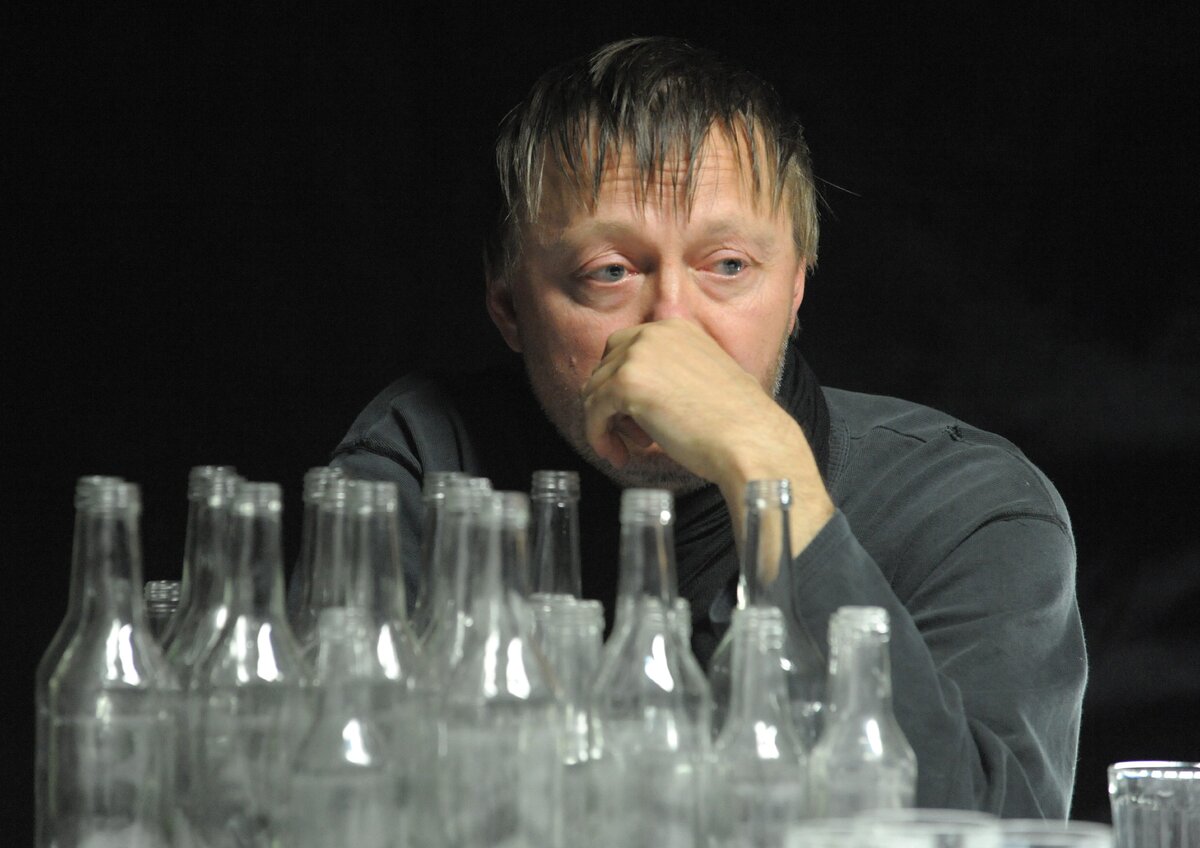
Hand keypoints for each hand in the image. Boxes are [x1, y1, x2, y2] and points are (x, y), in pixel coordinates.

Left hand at [581, 319, 833, 563]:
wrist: (750, 439)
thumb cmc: (736, 421)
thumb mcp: (704, 376)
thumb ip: (672, 372)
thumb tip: (639, 392)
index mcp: (675, 327)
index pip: (625, 350)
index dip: (624, 385)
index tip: (637, 416)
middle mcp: (654, 333)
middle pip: (604, 368)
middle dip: (612, 403)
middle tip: (636, 435)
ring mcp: (637, 356)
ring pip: (594, 391)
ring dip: (607, 424)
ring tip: (631, 448)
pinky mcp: (625, 384)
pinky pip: (593, 413)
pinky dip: (599, 437)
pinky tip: (618, 455)